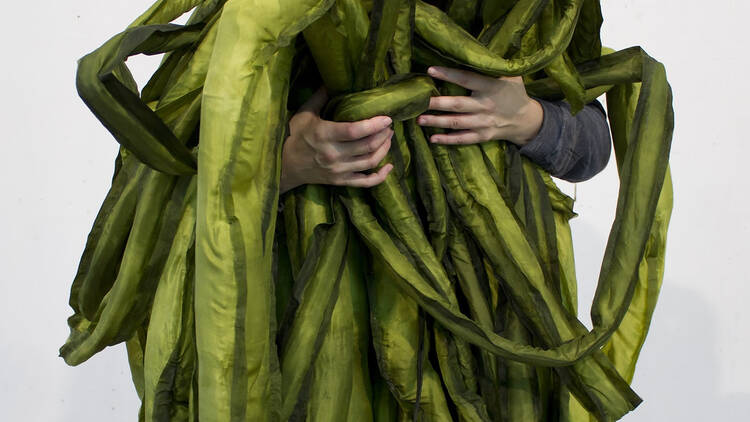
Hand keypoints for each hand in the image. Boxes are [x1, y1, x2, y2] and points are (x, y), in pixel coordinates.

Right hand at [280, 85, 394, 193]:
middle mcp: (333, 154)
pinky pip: (365, 182)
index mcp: (324, 135)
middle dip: (383, 134)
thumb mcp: (304, 113)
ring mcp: (338, 170)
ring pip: (370, 162)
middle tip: (389, 126)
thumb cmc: (295, 136)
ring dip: (384, 149)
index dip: (374, 125)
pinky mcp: (340, 181)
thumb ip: (320, 97)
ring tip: (389, 138)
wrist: (285, 165)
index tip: (387, 118)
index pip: (354, 131)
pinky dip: (380, 176)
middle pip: (367, 146)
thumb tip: (333, 79)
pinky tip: (389, 167)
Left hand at [417, 66, 543, 145]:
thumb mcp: (510, 75)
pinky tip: (433, 138)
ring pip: (457, 123)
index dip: (448, 75)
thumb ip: (493, 66)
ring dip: (437, 122)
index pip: (467, 79)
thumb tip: (474, 50)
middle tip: (419, 101)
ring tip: (419, 119)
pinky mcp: (483, 136)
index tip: (430, 70)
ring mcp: (484, 123)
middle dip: (437, 103)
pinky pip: (463, 139)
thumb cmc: (513, 92)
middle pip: (458, 104)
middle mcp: (486, 105)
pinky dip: (448, 140)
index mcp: (491, 87)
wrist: (526, 119)